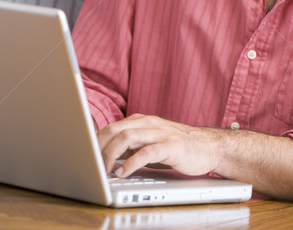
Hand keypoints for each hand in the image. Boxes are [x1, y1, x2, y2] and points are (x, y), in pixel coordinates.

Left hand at [97, 113, 221, 177]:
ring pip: (127, 138)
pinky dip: (131, 163)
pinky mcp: (170, 146)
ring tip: (103, 171)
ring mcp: (160, 133)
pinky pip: (146, 152)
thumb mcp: (150, 141)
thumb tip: (106, 156)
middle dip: (99, 148)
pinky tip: (123, 173)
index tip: (85, 155)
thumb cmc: (177, 146)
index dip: (95, 141)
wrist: (207, 146)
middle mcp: (149, 123)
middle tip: (90, 165)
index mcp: (142, 121)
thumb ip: (131, 145)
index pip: (112, 127)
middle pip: (115, 130)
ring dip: (111, 155)